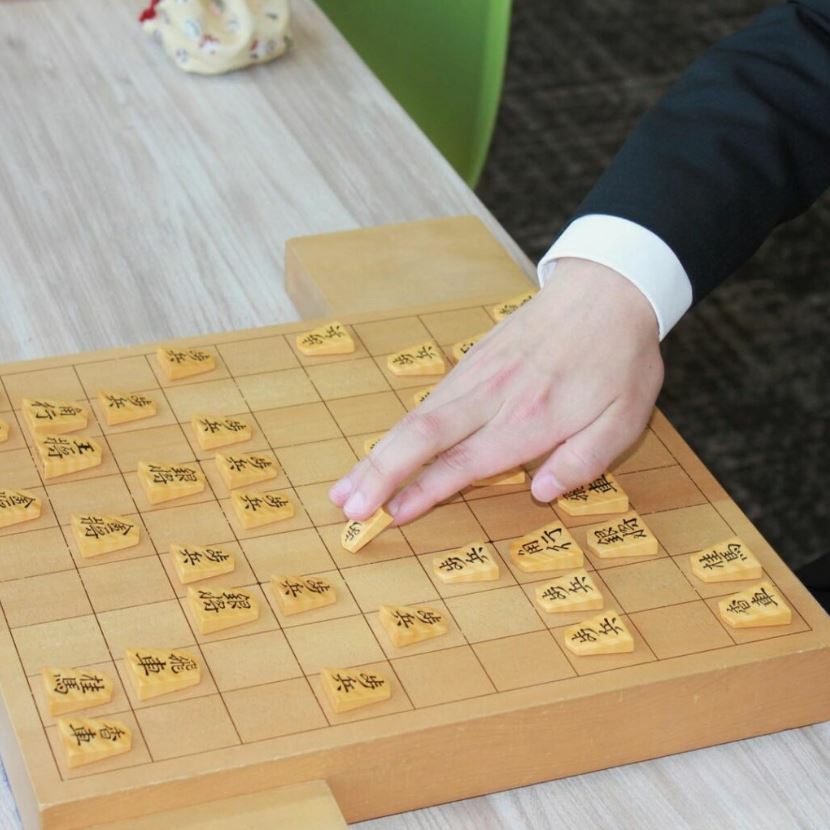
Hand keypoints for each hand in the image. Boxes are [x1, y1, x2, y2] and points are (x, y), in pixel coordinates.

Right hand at [329, 258, 663, 523]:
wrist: (607, 289)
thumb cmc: (620, 359)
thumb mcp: (624, 418)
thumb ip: (583, 461)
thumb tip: (539, 493)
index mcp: (530, 420)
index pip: (462, 463)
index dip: (422, 492)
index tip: (390, 516)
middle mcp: (492, 397)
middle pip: (418, 437)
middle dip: (377, 474)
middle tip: (345, 505)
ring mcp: (477, 375)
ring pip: (413, 418)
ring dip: (377, 454)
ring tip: (347, 484)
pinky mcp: (473, 360)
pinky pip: (428, 401)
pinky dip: (399, 430)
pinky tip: (385, 449)